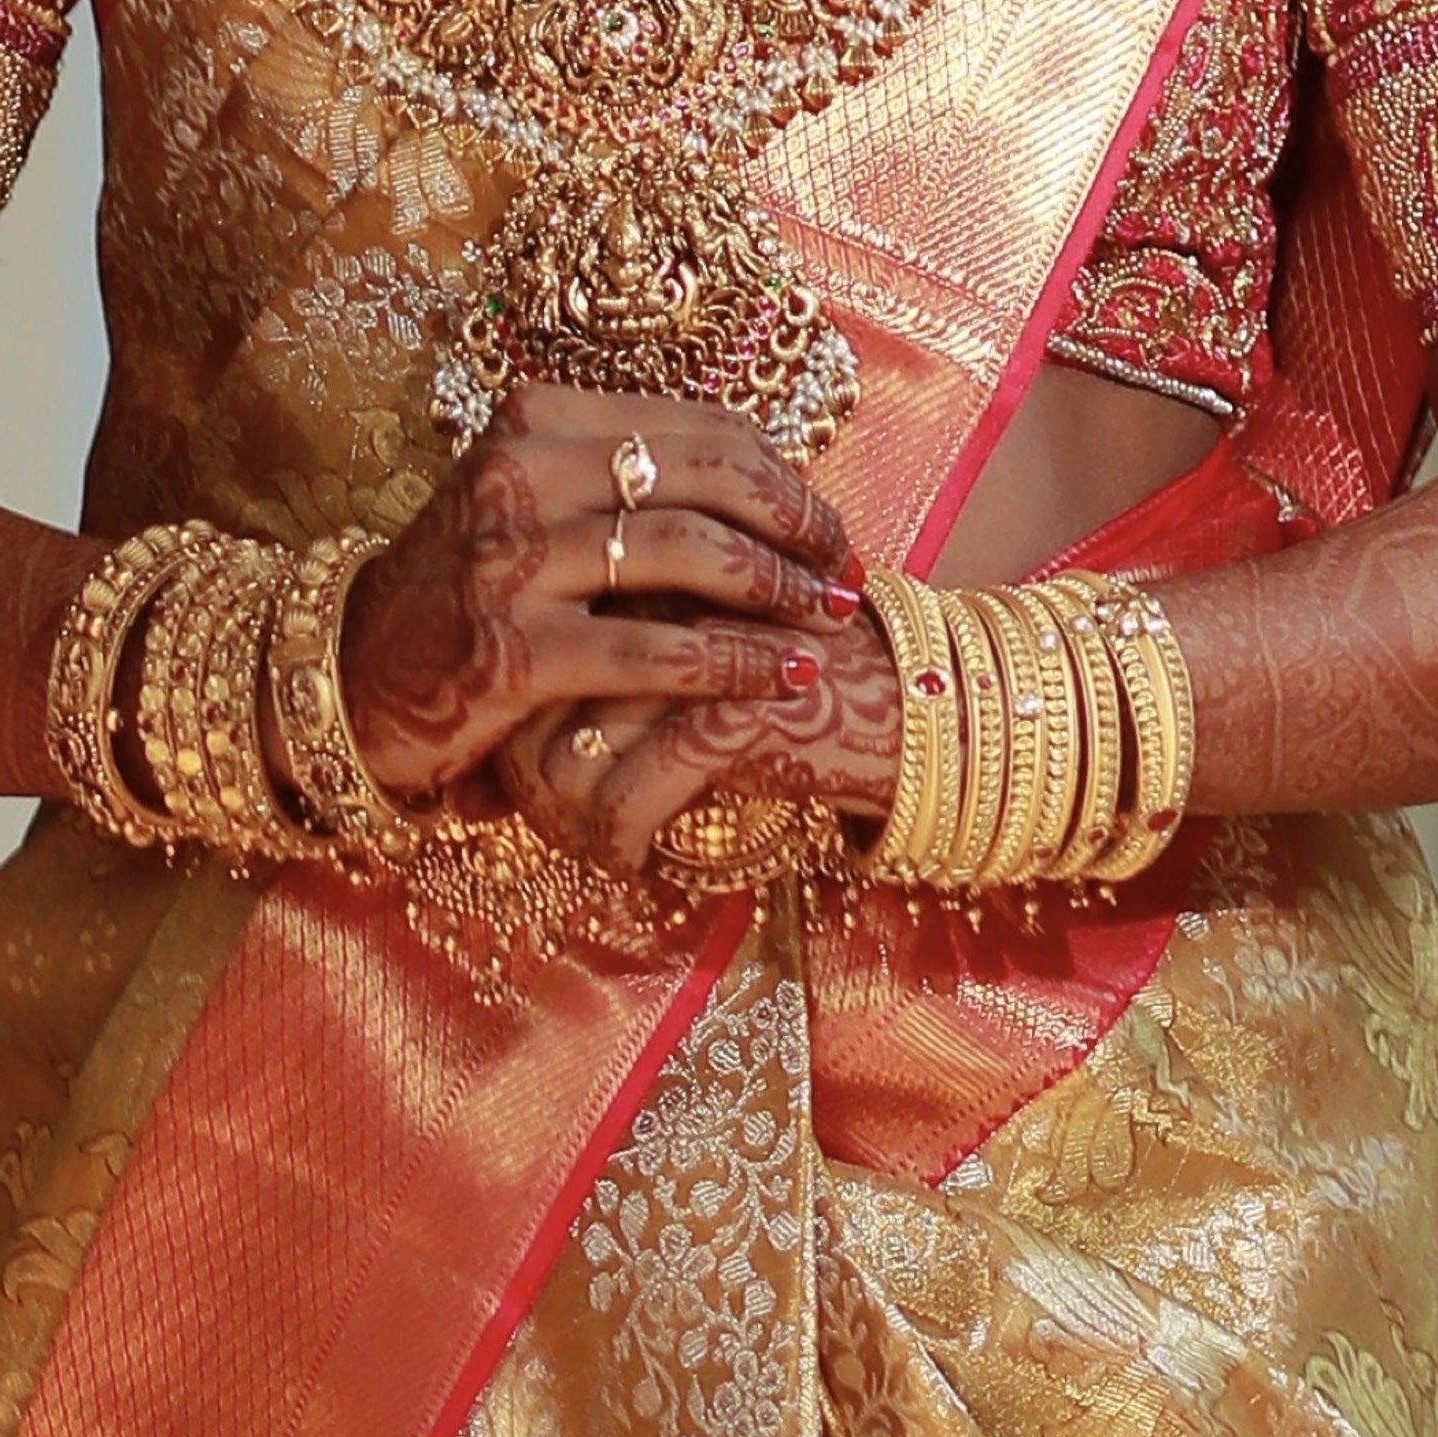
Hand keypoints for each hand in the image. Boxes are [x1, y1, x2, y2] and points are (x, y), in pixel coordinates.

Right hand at [342, 381, 861, 804]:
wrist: (349, 675)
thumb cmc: (463, 589)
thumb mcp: (529, 501)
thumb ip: (624, 477)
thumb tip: (762, 474)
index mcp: (534, 420)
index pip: (696, 427)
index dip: (782, 473)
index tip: (828, 521)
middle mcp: (518, 476)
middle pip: (704, 476)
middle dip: (797, 521)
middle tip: (846, 567)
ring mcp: (509, 564)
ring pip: (685, 555)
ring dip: (778, 590)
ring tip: (829, 617)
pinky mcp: (509, 654)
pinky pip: (652, 653)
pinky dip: (735, 664)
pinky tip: (785, 677)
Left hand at [514, 610, 904, 877]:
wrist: (921, 712)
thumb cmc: (803, 692)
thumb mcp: (706, 665)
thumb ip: (627, 671)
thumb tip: (526, 748)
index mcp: (647, 571)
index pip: (537, 645)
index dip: (516, 728)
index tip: (521, 787)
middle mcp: (660, 601)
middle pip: (537, 702)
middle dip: (532, 784)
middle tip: (553, 830)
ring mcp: (694, 655)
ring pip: (570, 752)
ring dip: (568, 822)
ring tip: (592, 849)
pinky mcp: (735, 714)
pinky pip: (631, 792)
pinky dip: (619, 841)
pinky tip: (634, 865)